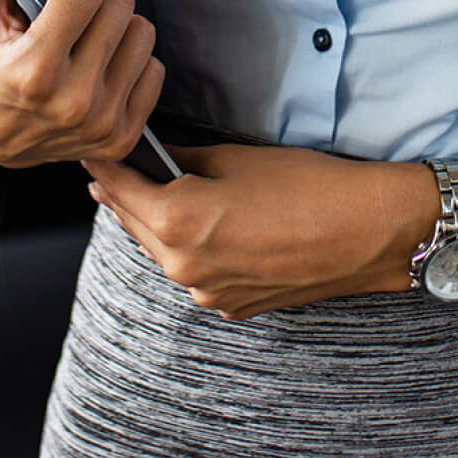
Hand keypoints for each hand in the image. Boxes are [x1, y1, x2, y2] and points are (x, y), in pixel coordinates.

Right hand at [0, 0, 163, 168]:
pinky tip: (101, 71)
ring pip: (144, 32)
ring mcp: (101, 122)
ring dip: (119, 30)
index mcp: (35, 69)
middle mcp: (72, 100)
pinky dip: (132, 63)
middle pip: (122, 3)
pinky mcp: (122, 137)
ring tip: (87, 44)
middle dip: (98, 0)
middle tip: (72, 19)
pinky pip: (155, 69)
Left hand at [84, 143, 442, 321]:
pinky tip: (213, 225)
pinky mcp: (234, 306)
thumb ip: (185, 162)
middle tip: (116, 167)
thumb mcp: (237, 157)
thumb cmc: (308, 185)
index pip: (119, 189)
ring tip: (165, 193)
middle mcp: (183, 266)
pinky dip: (195, 249)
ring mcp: (208, 292)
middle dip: (126, 195)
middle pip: (136, 225)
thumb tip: (158, 159)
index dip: (103, 166)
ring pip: (166, 252)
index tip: (90, 150)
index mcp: (177, 221)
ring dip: (161, 224)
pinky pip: (198, 272)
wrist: (367, 231)